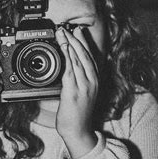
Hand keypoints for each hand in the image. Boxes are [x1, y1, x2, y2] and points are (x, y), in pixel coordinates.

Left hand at [55, 26, 98, 157]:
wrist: (78, 131)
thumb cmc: (78, 114)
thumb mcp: (83, 93)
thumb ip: (78, 79)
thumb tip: (70, 66)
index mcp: (94, 81)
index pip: (90, 56)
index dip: (84, 42)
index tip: (77, 30)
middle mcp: (91, 82)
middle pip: (84, 55)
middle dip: (75, 39)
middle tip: (67, 27)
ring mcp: (83, 87)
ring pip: (77, 60)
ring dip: (69, 44)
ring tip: (62, 33)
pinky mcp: (73, 92)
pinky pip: (70, 71)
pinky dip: (67, 58)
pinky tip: (63, 49)